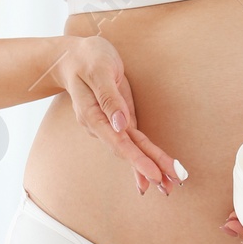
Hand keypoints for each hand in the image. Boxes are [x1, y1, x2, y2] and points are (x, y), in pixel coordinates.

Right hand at [53, 35, 183, 195]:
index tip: (154, 174)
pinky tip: (153, 174)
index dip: (137, 159)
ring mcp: (109, 125)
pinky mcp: (119, 120)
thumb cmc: (87, 58)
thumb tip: (121, 124)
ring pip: (132, 149)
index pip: (118, 142)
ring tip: (170, 185)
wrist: (72, 57)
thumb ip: (108, 98)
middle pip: (128, 151)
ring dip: (151, 167)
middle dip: (150, 168)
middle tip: (170, 186)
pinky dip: (144, 157)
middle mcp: (100, 126)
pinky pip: (133, 142)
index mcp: (93, 115)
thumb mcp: (98, 71)